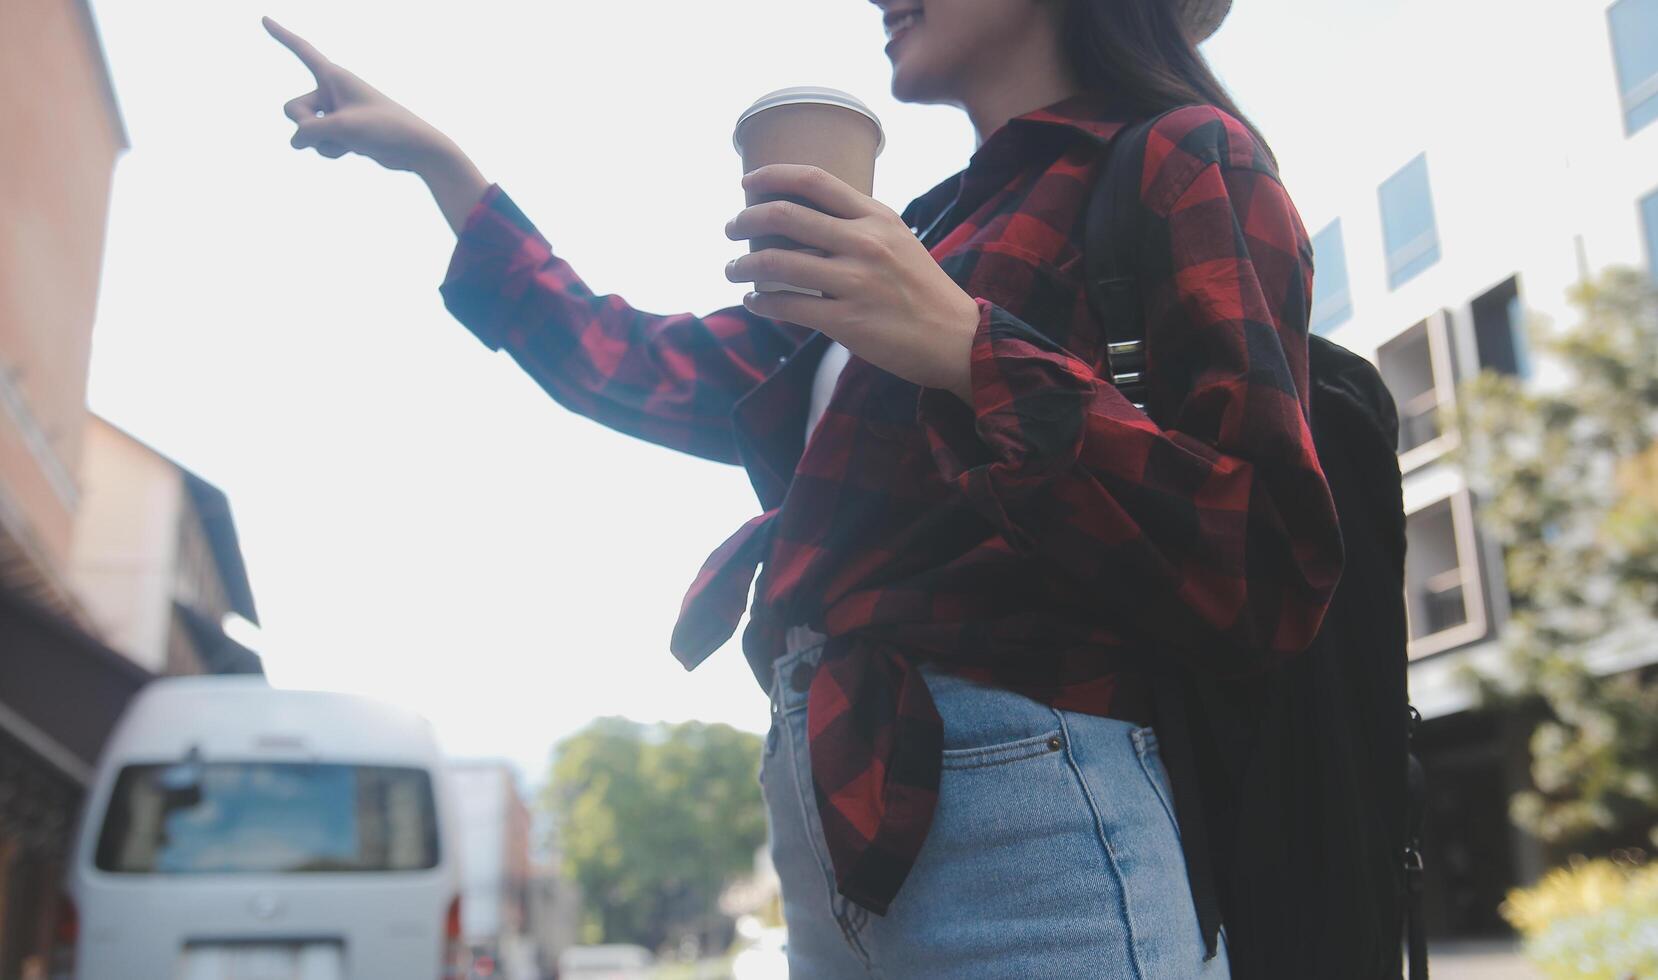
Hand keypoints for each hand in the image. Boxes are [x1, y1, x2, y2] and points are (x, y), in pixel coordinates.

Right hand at [265, 17, 448, 171]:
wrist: (416, 149)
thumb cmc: (385, 130)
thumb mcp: (342, 129)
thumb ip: (309, 133)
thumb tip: (296, 142)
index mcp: (335, 76)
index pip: (302, 49)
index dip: (282, 34)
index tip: (264, 18)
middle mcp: (332, 90)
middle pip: (292, 109)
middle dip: (307, 126)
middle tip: (336, 129)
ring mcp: (335, 112)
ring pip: (304, 130)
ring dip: (322, 142)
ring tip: (351, 141)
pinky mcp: (342, 131)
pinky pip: (319, 143)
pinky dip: (332, 150)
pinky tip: (354, 150)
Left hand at [724, 165, 980, 400]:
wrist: (956, 338)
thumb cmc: (923, 289)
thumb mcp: (899, 239)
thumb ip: (858, 224)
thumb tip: (804, 217)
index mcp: (877, 216)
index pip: (813, 180)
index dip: (771, 176)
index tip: (746, 184)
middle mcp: (865, 243)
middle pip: (785, 217)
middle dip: (744, 220)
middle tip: (730, 228)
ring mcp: (855, 282)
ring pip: (777, 264)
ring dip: (743, 266)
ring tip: (732, 270)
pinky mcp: (847, 321)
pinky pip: (787, 306)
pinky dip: (760, 302)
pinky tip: (754, 301)